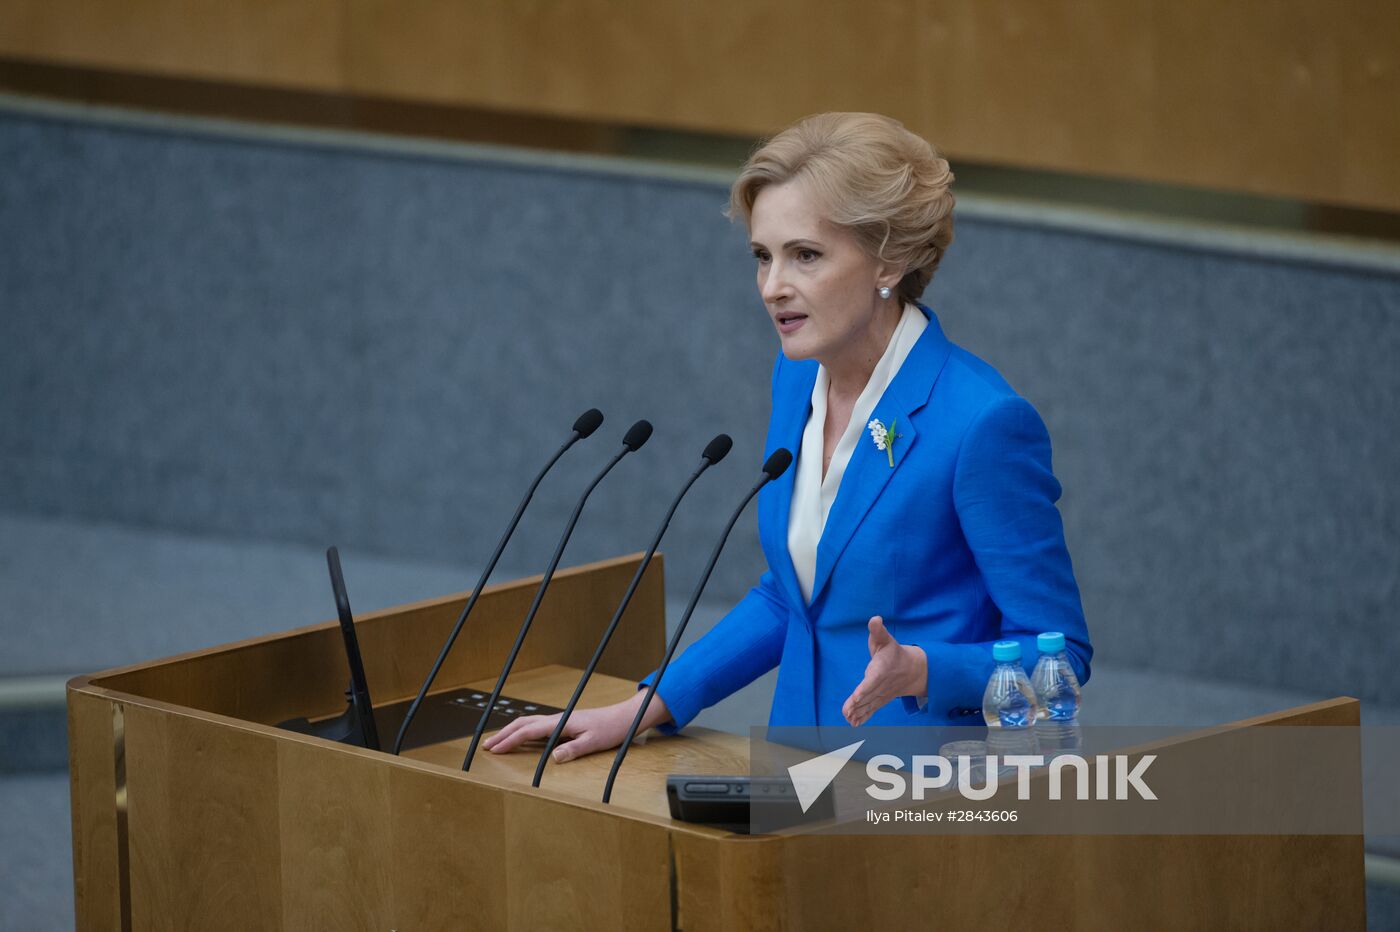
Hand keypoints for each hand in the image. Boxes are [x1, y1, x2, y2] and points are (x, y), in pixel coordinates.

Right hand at [482, 692, 670, 763]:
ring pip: (529, 723)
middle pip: (524, 723)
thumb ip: (574, 749)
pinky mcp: (564, 724)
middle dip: (504, 734)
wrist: (624, 718)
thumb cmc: (611, 729)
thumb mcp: (594, 742)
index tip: (495, 750)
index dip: (510, 741)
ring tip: (498, 742)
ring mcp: (560, 721)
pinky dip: (524, 731)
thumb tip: (553, 757)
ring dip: (512, 732)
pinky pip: (537, 727)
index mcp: (561, 723)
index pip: (529, 731)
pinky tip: (521, 739)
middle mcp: (557, 719)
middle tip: (487, 746)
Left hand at [841, 616, 927, 726]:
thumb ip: (878, 630)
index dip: (865, 689)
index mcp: (882, 669)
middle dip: (857, 704)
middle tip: (846, 712)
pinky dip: (864, 716)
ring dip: (859, 712)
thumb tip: (875, 619)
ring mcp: (882, 694)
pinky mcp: (882, 699)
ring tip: (848, 719)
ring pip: (870, 704)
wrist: (913, 669)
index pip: (872, 680)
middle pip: (869, 695)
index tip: (857, 697)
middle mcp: (882, 684)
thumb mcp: (885, 639)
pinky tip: (854, 723)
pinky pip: (873, 709)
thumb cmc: (894, 652)